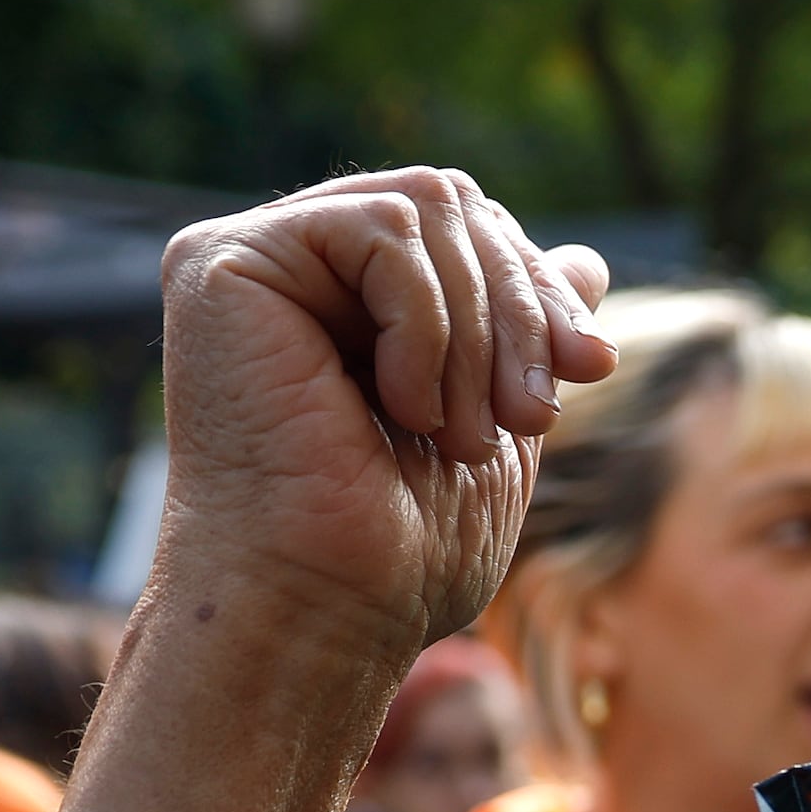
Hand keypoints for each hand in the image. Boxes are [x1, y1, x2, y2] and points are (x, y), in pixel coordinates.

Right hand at [148, 171, 615, 662]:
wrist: (330, 609)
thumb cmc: (401, 552)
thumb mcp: (499, 421)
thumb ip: (524, 335)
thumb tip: (587, 260)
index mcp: (345, 298)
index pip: (471, 225)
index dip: (542, 288)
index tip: (590, 369)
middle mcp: (289, 264)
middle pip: (455, 201)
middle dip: (520, 309)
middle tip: (525, 416)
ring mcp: (247, 256)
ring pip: (428, 208)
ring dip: (474, 335)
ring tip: (454, 433)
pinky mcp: (220, 261)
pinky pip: (384, 231)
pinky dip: (426, 326)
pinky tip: (399, 408)